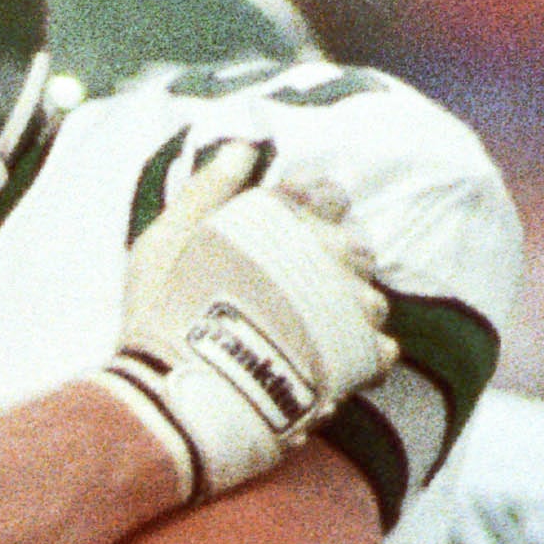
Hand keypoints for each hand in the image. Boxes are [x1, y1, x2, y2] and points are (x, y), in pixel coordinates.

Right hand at [99, 141, 397, 500]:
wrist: (178, 397)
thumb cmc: (160, 318)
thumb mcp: (164, 243)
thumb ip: (207, 191)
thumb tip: (243, 146)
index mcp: (285, 223)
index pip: (324, 194)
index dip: (313, 207)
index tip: (292, 230)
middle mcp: (324, 258)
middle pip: (354, 247)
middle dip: (332, 261)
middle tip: (295, 291)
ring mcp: (346, 309)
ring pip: (370, 298)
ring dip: (348, 308)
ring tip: (309, 335)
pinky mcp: (355, 361)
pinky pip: (382, 350)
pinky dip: (363, 354)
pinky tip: (330, 363)